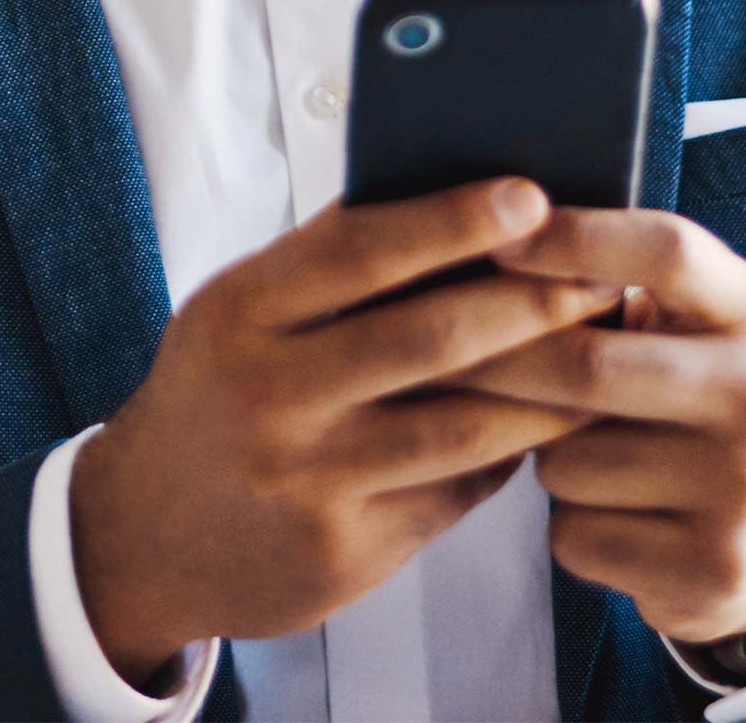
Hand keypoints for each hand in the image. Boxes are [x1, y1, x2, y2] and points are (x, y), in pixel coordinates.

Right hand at [68, 178, 617, 687]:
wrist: (141, 532)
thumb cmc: (214, 391)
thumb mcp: (238, 311)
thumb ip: (325, 264)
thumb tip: (446, 194)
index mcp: (241, 311)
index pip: (360, 250)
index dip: (451, 220)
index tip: (530, 195)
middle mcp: (270, 392)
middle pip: (427, 337)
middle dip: (530, 301)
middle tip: (602, 276)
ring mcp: (306, 479)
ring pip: (460, 424)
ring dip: (547, 386)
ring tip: (603, 351)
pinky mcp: (342, 552)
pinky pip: (453, 491)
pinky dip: (509, 451)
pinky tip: (547, 422)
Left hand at [448, 206, 745, 647]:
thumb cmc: (666, 394)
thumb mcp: (668, 320)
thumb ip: (600, 278)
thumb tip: (478, 232)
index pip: (666, 250)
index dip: (573, 239)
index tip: (493, 238)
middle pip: (589, 364)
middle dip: (495, 359)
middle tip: (423, 346)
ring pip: (570, 458)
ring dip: (530, 451)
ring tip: (556, 443)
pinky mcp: (715, 568)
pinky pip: (578, 533)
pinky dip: (561, 523)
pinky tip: (594, 512)